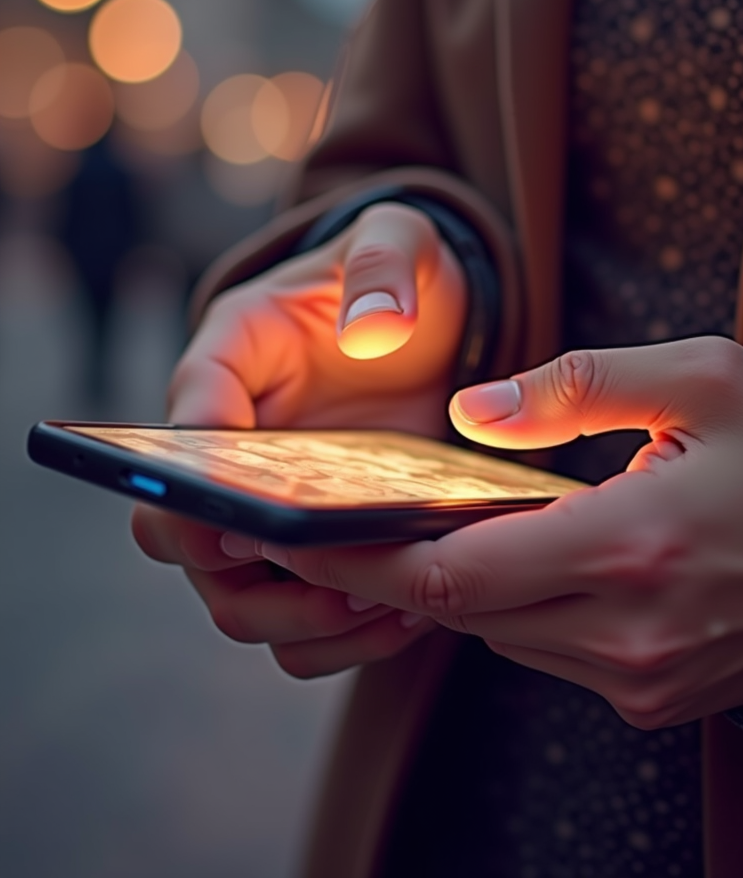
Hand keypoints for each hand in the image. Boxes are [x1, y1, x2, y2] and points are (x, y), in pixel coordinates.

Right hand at [132, 203, 463, 674]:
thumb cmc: (398, 280)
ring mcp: (263, 505)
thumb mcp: (399, 241)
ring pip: (232, 601)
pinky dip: (334, 637)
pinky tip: (403, 613)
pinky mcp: (306, 547)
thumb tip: (372, 329)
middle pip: (173, 538)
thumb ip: (384, 263)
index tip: (248, 516)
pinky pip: (295, 622)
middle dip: (230, 572)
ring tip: (382, 604)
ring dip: (293, 619)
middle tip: (327, 575)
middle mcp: (228, 446)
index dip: (197, 481)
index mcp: (229, 361)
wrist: (432, 326)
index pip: (181, 427)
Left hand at [251, 336, 742, 724]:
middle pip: (460, 611)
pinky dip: (517, 606)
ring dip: (465, 583)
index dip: (365, 559)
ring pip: (499, 633)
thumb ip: (574, 388)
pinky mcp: (652, 696)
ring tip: (453, 522)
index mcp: (629, 548)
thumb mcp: (700, 380)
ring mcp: (641, 678)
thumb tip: (465, 415)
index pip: (450, 576)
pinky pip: (546, 650)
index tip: (301, 535)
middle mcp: (627, 632)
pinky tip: (532, 556)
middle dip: (399, 567)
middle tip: (351, 519)